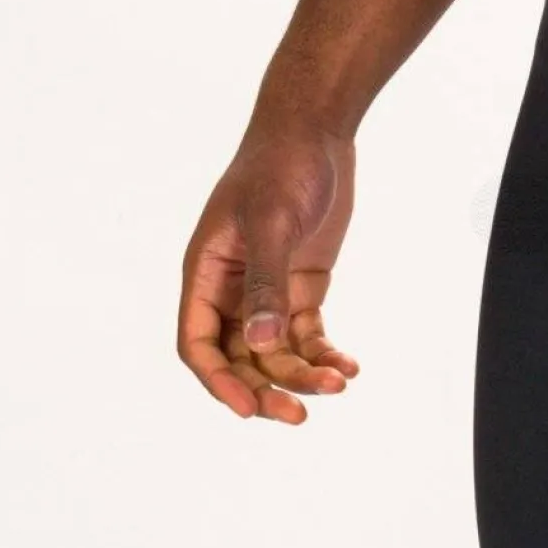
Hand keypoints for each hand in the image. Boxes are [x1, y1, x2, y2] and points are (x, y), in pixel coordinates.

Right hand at [177, 124, 357, 423]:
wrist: (315, 132)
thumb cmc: (282, 166)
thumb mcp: (271, 222)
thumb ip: (266, 284)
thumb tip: (262, 345)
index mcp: (206, 273)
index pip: (198, 343)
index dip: (218, 382)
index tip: (248, 409)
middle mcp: (231, 289)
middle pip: (239, 360)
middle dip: (267, 390)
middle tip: (300, 416)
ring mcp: (265, 292)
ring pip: (275, 356)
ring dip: (303, 377)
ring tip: (339, 383)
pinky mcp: (300, 289)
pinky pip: (306, 338)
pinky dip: (325, 356)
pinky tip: (350, 368)